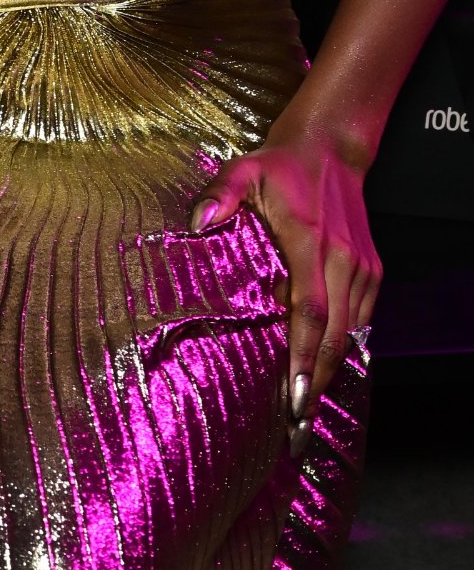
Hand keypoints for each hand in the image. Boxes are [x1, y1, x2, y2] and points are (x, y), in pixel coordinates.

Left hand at [191, 127, 381, 448]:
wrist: (330, 147)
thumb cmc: (283, 165)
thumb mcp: (243, 169)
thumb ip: (221, 195)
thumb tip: (198, 223)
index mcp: (310, 242)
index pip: (310, 311)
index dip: (303, 356)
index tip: (293, 395)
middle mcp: (343, 260)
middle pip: (334, 335)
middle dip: (316, 382)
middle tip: (296, 422)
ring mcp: (362, 268)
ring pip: (352, 332)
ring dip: (330, 370)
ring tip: (306, 408)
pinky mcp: (372, 271)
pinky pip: (362, 319)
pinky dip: (345, 347)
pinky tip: (324, 370)